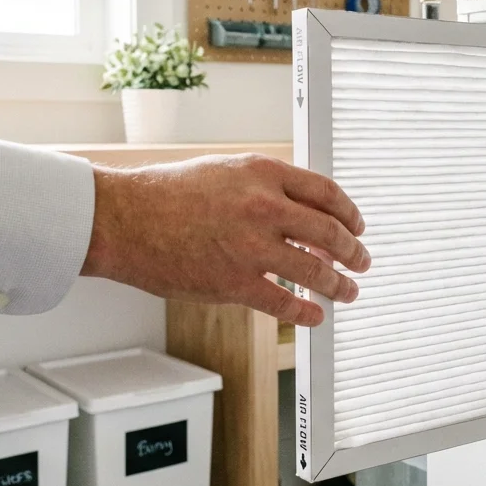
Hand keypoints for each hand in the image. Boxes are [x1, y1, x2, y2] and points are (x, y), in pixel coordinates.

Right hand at [79, 153, 368, 325]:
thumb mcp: (225, 171)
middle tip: (362, 261)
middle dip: (353, 251)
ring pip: (315, 270)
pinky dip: (306, 311)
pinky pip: (285, 303)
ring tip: (348, 291)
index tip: (357, 226)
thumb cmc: (166, 194)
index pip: (327, 193)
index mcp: (263, 173)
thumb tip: (301, 208)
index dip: (350, 213)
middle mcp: (264, 206)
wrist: (122, 219)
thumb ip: (265, 186)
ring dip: (339, 284)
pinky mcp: (234, 283)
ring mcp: (251, 246)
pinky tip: (315, 315)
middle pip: (330, 232)